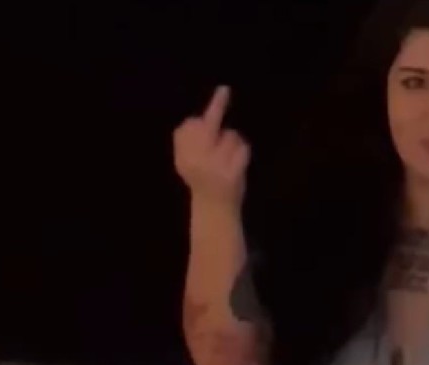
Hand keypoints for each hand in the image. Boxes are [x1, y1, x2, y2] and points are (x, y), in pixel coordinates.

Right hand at [173, 85, 250, 207]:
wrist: (214, 210)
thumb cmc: (202, 183)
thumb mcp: (186, 163)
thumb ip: (187, 143)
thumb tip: (193, 121)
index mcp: (184, 157)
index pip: (187, 127)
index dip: (197, 121)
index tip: (201, 114)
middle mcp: (197, 160)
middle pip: (210, 125)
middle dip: (218, 106)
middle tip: (224, 89)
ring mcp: (216, 166)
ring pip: (231, 136)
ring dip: (234, 142)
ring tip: (230, 158)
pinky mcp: (233, 172)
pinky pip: (243, 149)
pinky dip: (244, 153)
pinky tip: (239, 163)